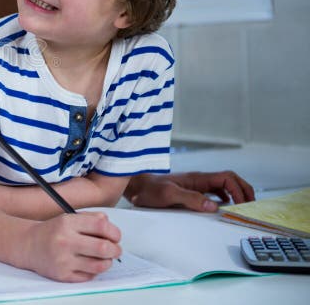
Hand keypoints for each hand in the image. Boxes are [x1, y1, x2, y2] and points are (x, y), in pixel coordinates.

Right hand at [24, 212, 121, 281]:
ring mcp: (63, 260)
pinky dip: (94, 271)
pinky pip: (89, 276)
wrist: (29, 245)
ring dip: (107, 262)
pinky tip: (88, 264)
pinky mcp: (62, 275)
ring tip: (104, 258)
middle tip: (115, 250)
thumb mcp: (69, 218)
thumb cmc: (52, 232)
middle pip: (103, 248)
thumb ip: (91, 218)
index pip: (101, 226)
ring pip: (99, 265)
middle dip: (115, 250)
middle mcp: (64, 241)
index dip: (114, 232)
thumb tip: (111, 227)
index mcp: (67, 223)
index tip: (116, 236)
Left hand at [124, 171, 254, 211]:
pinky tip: (223, 210)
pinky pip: (214, 194)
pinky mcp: (191, 193)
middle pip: (230, 180)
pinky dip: (224, 201)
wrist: (135, 188)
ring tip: (242, 209)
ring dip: (235, 195)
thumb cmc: (149, 190)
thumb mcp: (169, 195)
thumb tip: (214, 206)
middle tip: (251, 206)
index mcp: (198, 178)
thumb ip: (190, 198)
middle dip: (243, 190)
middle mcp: (199, 181)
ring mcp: (196, 186)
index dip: (239, 189)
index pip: (227, 177)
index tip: (244, 204)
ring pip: (223, 187)